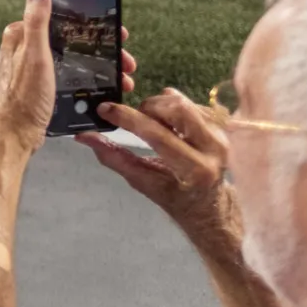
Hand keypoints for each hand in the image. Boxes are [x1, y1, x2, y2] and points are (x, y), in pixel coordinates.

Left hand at [0, 0, 137, 152]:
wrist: (14, 137)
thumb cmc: (21, 100)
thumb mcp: (35, 55)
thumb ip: (37, 20)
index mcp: (21, 35)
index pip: (60, 17)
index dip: (89, 22)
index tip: (112, 29)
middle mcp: (25, 49)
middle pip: (70, 39)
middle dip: (100, 46)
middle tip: (123, 58)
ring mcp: (33, 68)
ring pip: (73, 58)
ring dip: (98, 64)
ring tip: (120, 75)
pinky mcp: (40, 85)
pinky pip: (69, 75)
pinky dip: (87, 78)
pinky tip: (100, 86)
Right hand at [78, 88, 235, 245]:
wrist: (211, 204)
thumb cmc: (176, 198)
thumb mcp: (144, 183)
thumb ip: (115, 158)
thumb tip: (85, 137)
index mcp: (195, 170)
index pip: (157, 134)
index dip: (127, 118)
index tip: (105, 109)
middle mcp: (214, 149)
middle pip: (175, 107)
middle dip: (147, 107)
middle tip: (136, 119)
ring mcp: (222, 135)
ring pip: (182, 101)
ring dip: (159, 106)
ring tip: (153, 124)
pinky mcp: (222, 125)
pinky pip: (190, 102)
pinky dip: (171, 107)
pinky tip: (169, 125)